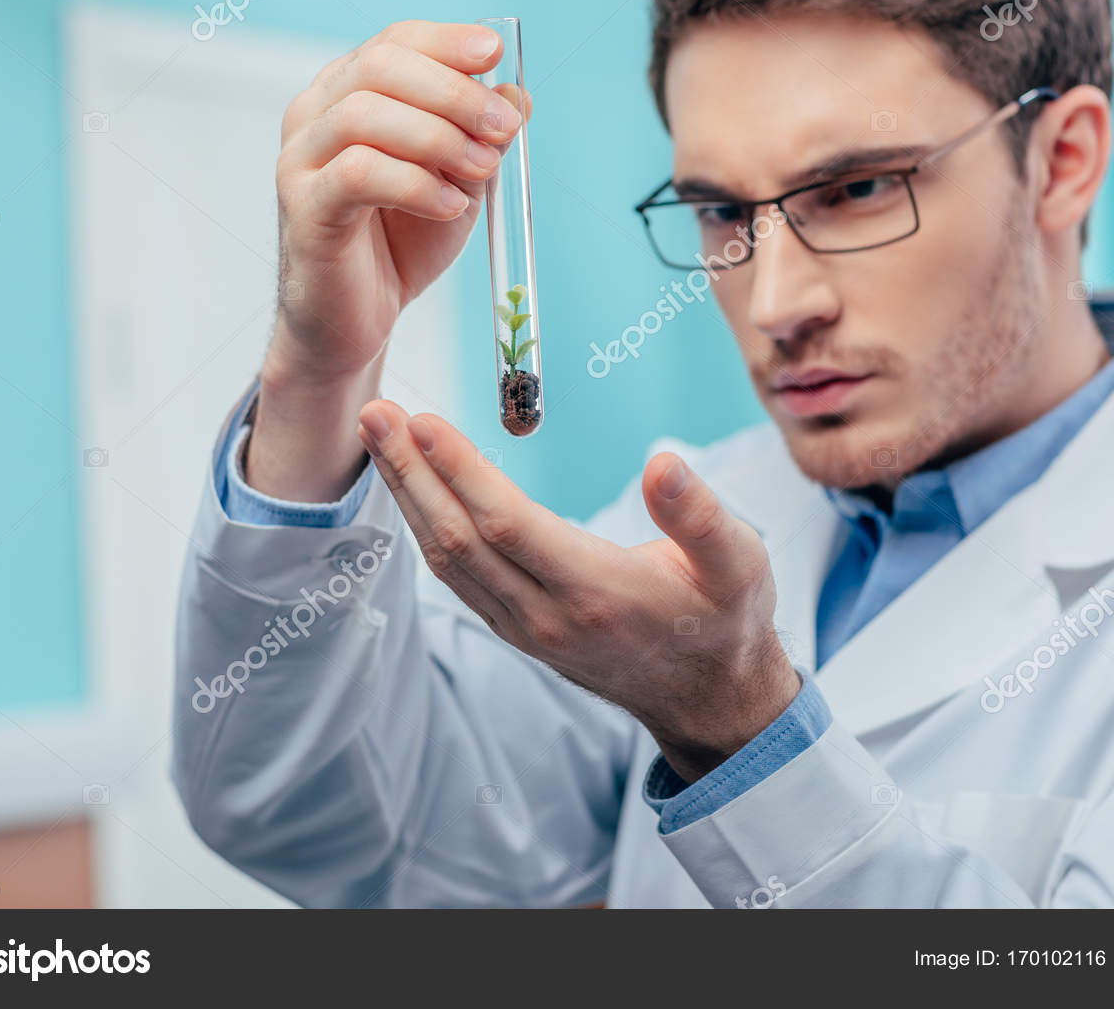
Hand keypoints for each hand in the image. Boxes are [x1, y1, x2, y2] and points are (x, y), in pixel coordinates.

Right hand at [247, 21, 531, 501]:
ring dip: (439, 138)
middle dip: (453, 91)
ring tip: (483, 172)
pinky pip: (358, 174)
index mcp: (348, 93)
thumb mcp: (460, 181)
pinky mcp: (302, 207)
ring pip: (365, 114)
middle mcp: (314, 115)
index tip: (495, 54)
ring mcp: (300, 159)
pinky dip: (416, 184)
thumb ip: (483, 136)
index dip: (446, 42)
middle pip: (379, 66)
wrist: (358, 322)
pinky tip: (451, 207)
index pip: (394, 43)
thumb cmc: (404, 244)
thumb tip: (517, 93)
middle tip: (504, 128)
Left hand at [355, 400, 800, 782]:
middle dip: (411, 474)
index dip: (462, 472)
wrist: (710, 699)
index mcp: (598, 592)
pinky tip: (411, 488)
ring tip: (379, 438)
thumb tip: (663, 462)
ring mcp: (527, 629)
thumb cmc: (726, 619)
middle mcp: (549, 617)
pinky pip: (457, 577)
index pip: (508, 526)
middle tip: (374, 414)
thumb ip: (701, 516)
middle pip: (459, 541)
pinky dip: (425, 527)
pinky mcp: (518, 630)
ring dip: (407, 497)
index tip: (425, 420)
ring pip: (448, 560)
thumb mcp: (739, 566)